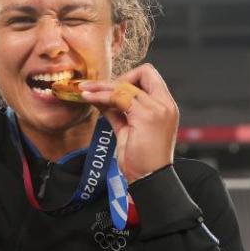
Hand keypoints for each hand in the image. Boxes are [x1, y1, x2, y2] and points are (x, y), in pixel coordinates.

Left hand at [79, 63, 177, 182]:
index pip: (149, 77)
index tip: (110, 90)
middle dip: (117, 78)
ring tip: (84, 91)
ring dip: (102, 87)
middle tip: (94, 88)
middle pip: (143, 72)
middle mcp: (165, 103)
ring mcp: (157, 108)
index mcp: (165, 106)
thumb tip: (102, 100)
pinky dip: (101, 96)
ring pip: (125, 85)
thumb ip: (118, 113)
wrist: (150, 178)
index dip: (129, 78)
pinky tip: (88, 99)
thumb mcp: (129, 131)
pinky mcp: (145, 116)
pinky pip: (118, 97)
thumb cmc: (142, 160)